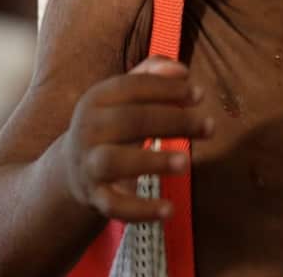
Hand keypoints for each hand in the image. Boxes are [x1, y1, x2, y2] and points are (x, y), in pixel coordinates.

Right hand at [62, 56, 212, 222]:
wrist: (73, 169)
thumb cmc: (112, 124)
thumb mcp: (125, 96)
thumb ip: (152, 76)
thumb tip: (183, 71)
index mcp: (97, 98)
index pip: (133, 87)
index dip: (167, 89)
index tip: (199, 95)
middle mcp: (88, 129)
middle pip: (131, 121)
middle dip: (173, 121)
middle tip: (210, 127)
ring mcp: (89, 164)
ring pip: (115, 161)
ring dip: (152, 160)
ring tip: (186, 162)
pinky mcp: (95, 196)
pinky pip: (115, 205)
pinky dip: (141, 210)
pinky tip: (169, 210)